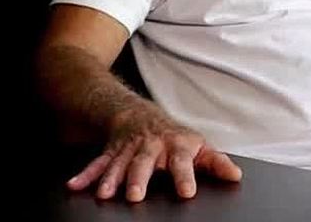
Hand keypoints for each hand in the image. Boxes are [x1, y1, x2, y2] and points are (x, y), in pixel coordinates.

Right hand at [66, 112, 242, 201]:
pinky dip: (86, 174)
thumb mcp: (197, 145)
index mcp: (175, 145)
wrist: (138, 114)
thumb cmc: (173, 136)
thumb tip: (235, 176)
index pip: (182, 161)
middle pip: (144, 162)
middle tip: (135, 195)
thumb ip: (215, 162)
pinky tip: (75, 186)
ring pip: (118, 163)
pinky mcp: (111, 152)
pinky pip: (97, 163)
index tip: (186, 192)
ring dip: (110, 178)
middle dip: (138, 178)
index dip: (185, 176)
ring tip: (104, 194)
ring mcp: (128, 148)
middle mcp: (150, 146)